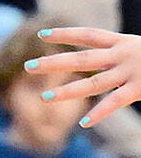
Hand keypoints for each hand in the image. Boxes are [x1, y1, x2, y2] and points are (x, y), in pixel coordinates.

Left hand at [25, 27, 140, 127]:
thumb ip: (127, 53)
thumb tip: (116, 57)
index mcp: (123, 42)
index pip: (87, 35)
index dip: (65, 34)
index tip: (41, 35)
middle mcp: (122, 56)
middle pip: (81, 59)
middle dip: (53, 63)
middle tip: (27, 67)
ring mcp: (131, 72)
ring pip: (93, 84)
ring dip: (68, 92)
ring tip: (44, 98)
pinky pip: (116, 102)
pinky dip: (100, 113)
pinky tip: (84, 123)